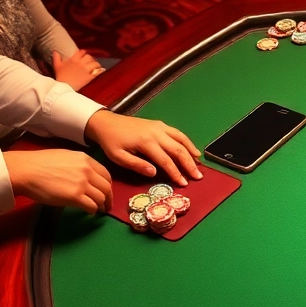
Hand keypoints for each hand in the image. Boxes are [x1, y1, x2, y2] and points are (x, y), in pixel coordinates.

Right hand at [3, 148, 111, 212]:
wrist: (26, 170)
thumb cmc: (39, 163)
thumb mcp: (65, 156)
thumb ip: (79, 165)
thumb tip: (84, 175)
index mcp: (86, 159)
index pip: (106, 174)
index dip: (107, 186)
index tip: (106, 192)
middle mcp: (87, 170)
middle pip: (106, 187)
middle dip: (108, 198)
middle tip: (105, 206)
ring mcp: (82, 184)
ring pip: (101, 198)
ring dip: (100, 206)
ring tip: (97, 211)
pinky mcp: (75, 197)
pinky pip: (91, 206)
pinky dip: (92, 211)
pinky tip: (88, 212)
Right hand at [53, 49, 104, 90]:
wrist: (64, 88)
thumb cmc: (60, 77)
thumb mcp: (56, 66)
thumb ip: (56, 57)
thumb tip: (54, 51)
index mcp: (73, 59)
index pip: (81, 52)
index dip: (83, 53)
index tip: (83, 55)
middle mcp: (81, 63)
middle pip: (89, 57)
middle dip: (90, 59)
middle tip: (90, 62)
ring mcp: (86, 70)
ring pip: (95, 63)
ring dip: (96, 65)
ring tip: (96, 67)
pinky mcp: (90, 76)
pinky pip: (98, 71)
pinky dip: (100, 71)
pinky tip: (100, 72)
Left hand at [84, 110, 202, 185]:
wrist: (106, 122)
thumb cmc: (111, 142)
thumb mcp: (118, 157)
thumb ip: (137, 165)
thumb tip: (154, 173)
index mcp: (146, 142)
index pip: (165, 161)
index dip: (176, 173)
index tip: (183, 183)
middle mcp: (156, 133)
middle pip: (178, 149)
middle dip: (189, 164)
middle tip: (198, 176)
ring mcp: (159, 127)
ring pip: (181, 139)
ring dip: (191, 152)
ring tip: (199, 164)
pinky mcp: (160, 124)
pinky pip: (177, 133)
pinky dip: (187, 141)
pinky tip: (192, 150)